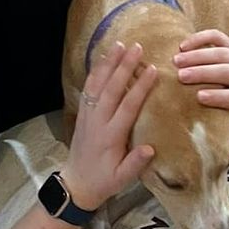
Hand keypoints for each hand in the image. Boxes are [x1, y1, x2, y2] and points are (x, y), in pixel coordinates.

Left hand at [62, 42, 158, 209]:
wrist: (77, 184)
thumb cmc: (104, 181)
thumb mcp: (122, 179)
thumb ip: (135, 163)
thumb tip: (150, 148)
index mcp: (111, 136)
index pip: (128, 107)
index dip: (140, 87)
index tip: (152, 70)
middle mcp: (98, 122)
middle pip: (111, 89)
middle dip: (123, 67)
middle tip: (136, 47)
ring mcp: (88, 116)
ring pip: (97, 85)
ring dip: (108, 64)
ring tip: (118, 44)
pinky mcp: (82, 114)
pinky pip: (88, 89)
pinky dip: (95, 72)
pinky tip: (102, 59)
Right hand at [173, 30, 228, 151]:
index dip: (220, 96)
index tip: (199, 97)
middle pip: (227, 71)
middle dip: (204, 72)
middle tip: (181, 76)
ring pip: (220, 52)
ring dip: (197, 55)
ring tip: (176, 60)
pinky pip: (217, 36)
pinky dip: (201, 38)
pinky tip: (182, 45)